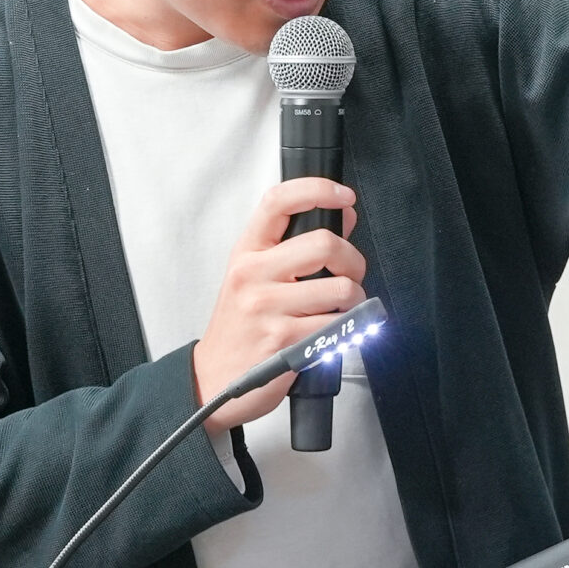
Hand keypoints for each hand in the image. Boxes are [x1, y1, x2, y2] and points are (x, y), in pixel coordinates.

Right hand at [191, 179, 364, 431]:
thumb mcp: (256, 277)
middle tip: (350, 274)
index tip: (344, 197)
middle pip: (324, 243)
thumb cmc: (240, 327)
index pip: (278, 201)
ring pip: (341, 288)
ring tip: (341, 308)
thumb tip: (343, 216)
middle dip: (353, 260)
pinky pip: (337, 324)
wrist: (214, 378)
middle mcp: (252, 274)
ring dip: (354, 300)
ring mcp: (267, 307)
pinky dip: (346, 329)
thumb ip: (296, 245)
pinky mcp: (284, 340)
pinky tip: (332, 332)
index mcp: (247, 252)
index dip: (318, 189)